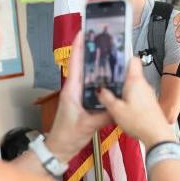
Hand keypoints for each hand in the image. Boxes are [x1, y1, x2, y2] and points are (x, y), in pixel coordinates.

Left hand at [44, 31, 112, 160]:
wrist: (59, 149)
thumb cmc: (67, 135)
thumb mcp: (87, 125)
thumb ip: (104, 114)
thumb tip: (121, 104)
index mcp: (71, 90)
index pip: (75, 64)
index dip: (78, 47)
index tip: (83, 31)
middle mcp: (74, 90)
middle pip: (82, 65)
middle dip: (90, 51)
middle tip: (102, 39)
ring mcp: (78, 96)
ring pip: (87, 75)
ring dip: (95, 64)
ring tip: (109, 54)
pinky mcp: (82, 103)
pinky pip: (92, 87)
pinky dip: (100, 80)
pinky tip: (110, 78)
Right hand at [97, 57, 174, 145]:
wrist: (156, 135)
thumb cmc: (139, 121)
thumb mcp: (116, 110)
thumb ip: (106, 98)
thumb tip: (100, 90)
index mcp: (135, 81)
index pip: (133, 60)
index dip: (123, 57)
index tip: (113, 59)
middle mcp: (143, 84)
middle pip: (131, 73)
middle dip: (119, 76)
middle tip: (107, 79)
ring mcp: (147, 93)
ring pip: (134, 84)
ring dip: (123, 87)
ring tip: (112, 93)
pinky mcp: (149, 102)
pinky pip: (137, 94)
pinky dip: (129, 96)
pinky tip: (122, 105)